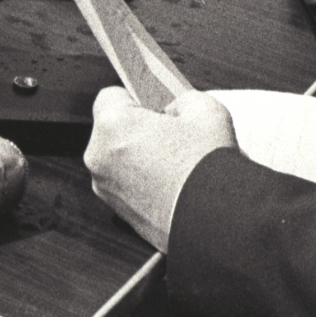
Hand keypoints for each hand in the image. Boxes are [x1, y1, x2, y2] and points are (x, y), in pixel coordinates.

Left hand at [85, 88, 239, 251]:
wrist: (216, 220)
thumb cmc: (206, 167)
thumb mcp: (203, 109)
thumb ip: (180, 99)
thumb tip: (175, 107)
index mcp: (112, 126)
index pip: (111, 96)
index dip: (136, 97)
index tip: (155, 104)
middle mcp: (99, 157)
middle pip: (114, 130)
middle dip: (139, 129)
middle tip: (172, 135)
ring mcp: (107, 189)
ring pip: (120, 159)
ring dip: (141, 157)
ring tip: (177, 163)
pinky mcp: (120, 213)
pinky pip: (127, 185)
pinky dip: (144, 182)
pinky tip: (173, 183)